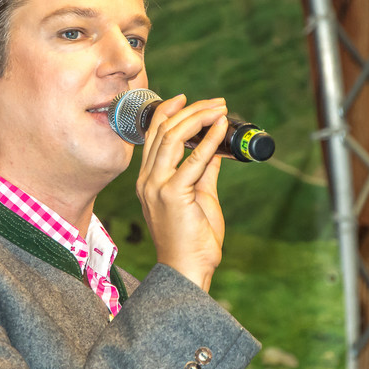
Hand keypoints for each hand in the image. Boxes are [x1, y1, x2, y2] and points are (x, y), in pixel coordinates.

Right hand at [136, 95, 227, 290]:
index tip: (186, 99)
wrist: (187, 270)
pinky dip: (209, 139)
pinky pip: (193, 159)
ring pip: (173, 138)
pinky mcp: (172, 194)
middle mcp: (147, 180)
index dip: (168, 112)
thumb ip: (204, 169)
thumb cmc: (192, 239)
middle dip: (191, 110)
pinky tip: (221, 127)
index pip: (153, 136)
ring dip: (199, 118)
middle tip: (216, 102)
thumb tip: (215, 147)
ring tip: (219, 108)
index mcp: (148, 180)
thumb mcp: (199, 196)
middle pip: (163, 131)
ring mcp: (156, 186)